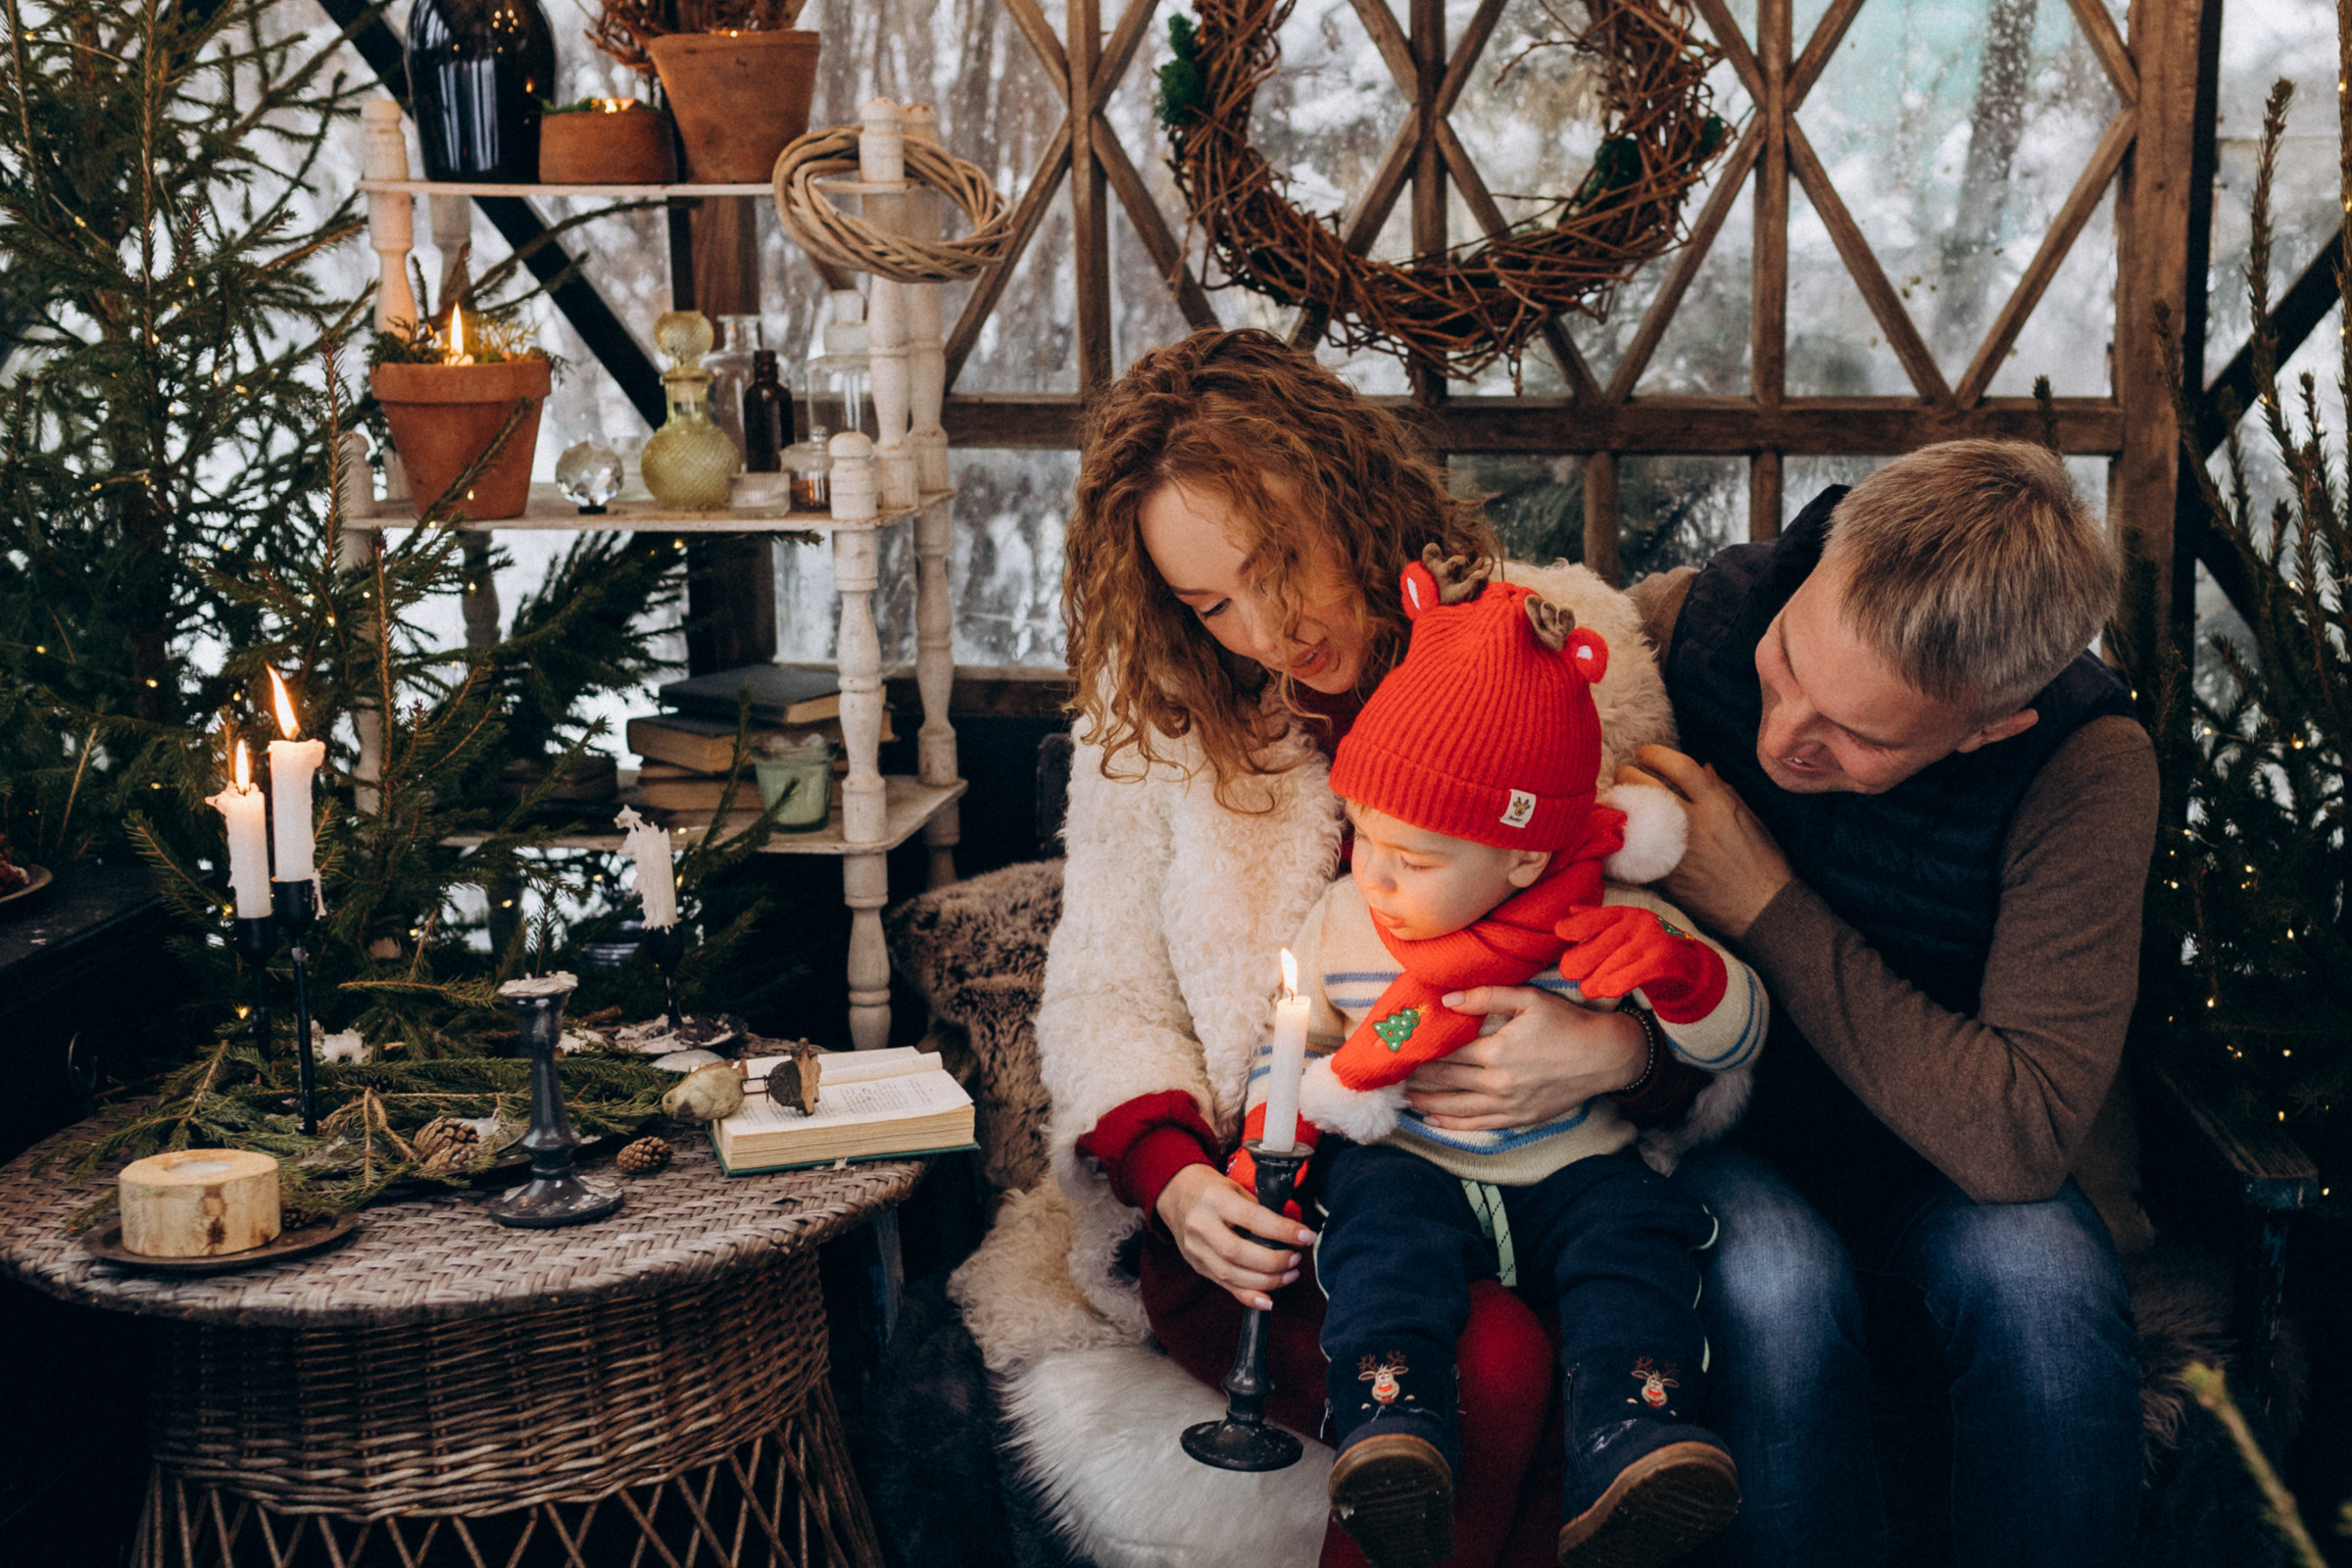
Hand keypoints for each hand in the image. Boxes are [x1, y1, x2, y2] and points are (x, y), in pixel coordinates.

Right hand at [1155, 1163, 1315, 1310]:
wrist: (1176, 1194)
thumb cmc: (1213, 1189)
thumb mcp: (1236, 1188)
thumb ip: (1260, 1210)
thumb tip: (1293, 1233)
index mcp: (1214, 1200)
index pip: (1252, 1219)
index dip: (1282, 1230)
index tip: (1307, 1236)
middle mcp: (1201, 1226)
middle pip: (1238, 1253)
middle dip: (1273, 1261)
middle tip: (1296, 1258)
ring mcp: (1196, 1249)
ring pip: (1231, 1274)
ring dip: (1266, 1281)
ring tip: (1290, 1274)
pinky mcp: (1197, 1265)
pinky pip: (1224, 1286)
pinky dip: (1248, 1296)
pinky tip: (1268, 1300)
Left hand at [1402, 987, 1645, 1130]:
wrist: (1606, 1057)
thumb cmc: (1568, 1024)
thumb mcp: (1528, 1000)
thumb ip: (1486, 996)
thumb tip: (1446, 1000)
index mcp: (1496, 1051)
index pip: (1446, 1053)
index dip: (1420, 1052)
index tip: (1400, 1049)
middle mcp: (1497, 1082)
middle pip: (1446, 1080)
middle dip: (1417, 1077)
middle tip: (1392, 1076)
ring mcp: (1508, 1105)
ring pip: (1457, 1107)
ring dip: (1427, 1102)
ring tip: (1404, 1098)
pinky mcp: (1520, 1119)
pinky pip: (1478, 1125)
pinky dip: (1452, 1124)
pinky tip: (1434, 1119)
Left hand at [1555, 905, 1727, 1022]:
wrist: (1688, 967)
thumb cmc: (1645, 948)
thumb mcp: (1623, 929)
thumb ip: (1597, 920)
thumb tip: (1569, 912)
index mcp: (1626, 914)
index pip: (1596, 917)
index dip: (1576, 924)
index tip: (1560, 932)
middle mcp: (1639, 923)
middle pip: (1601, 944)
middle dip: (1581, 960)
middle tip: (1570, 973)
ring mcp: (1653, 941)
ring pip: (1614, 963)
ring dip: (1595, 980)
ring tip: (1587, 988)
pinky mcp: (1663, 962)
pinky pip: (1632, 975)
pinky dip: (1615, 984)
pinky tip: (1606, 991)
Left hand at [1615, 745, 1793, 941]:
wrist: (1762, 909)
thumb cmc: (1763, 863)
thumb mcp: (1750, 820)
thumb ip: (1724, 792)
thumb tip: (1704, 768)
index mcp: (1717, 804)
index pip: (1679, 765)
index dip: (1655, 753)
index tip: (1644, 753)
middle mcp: (1693, 822)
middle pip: (1646, 785)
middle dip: (1628, 774)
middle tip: (1624, 775)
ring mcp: (1675, 849)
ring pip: (1633, 814)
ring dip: (1620, 802)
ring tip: (1619, 799)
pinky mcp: (1664, 874)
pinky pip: (1633, 848)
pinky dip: (1623, 836)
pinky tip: (1619, 831)